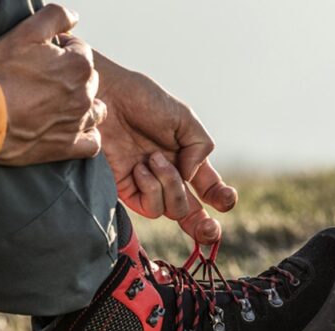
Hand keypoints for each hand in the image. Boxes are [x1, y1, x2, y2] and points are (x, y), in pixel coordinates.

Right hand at [0, 5, 105, 165]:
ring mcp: (77, 122)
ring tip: (57, 105)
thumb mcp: (24, 33)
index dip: (61, 51)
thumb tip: (74, 17)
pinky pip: (92, 144)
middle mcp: (83, 94)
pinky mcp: (67, 146)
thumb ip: (55, 18)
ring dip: (82, 106)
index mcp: (78, 65)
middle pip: (89, 81)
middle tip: (44, 82)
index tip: (41, 59)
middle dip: (72, 78)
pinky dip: (86, 137)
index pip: (80, 52)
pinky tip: (72, 130)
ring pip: (95, 111)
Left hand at [95, 53, 236, 243]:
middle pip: (191, 213)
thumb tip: (191, 177)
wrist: (108, 97)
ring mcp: (148, 185)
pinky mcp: (127, 190)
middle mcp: (169, 176)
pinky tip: (141, 167)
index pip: (208, 187)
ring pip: (174, 211)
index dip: (221, 198)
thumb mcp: (184, 118)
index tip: (226, 199)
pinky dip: (151, 188)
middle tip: (210, 229)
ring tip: (154, 158)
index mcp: (186, 157)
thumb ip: (200, 147)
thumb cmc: (143, 101)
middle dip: (205, 227)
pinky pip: (150, 207)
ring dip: (171, 185)